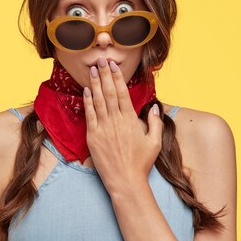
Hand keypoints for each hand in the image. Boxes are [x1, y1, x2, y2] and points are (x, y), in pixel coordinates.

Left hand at [83, 57, 162, 194]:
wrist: (125, 180)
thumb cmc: (141, 163)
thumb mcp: (154, 142)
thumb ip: (154, 123)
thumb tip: (152, 107)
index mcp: (130, 120)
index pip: (123, 93)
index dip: (117, 77)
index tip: (114, 65)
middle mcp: (116, 121)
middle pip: (110, 92)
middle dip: (104, 74)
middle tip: (100, 59)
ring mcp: (103, 128)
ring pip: (98, 101)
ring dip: (95, 83)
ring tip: (91, 70)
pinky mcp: (93, 136)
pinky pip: (89, 115)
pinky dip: (87, 101)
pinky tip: (86, 90)